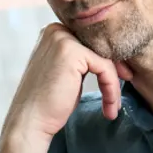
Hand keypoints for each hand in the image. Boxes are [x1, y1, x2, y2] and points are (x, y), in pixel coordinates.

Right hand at [0, 24, 132, 152]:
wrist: (30, 121)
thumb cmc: (48, 103)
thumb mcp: (66, 73)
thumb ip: (81, 60)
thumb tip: (111, 56)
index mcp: (54, 32)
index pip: (92, 42)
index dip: (108, 61)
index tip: (120, 79)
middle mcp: (57, 30)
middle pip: (100, 46)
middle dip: (115, 69)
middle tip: (121, 91)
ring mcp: (63, 39)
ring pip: (105, 58)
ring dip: (113, 85)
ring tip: (112, 106)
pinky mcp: (72, 53)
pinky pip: (105, 68)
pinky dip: (111, 89)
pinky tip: (109, 108)